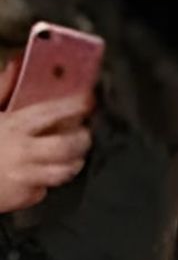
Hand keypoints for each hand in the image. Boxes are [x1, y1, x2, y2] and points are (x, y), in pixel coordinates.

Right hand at [0, 57, 93, 213]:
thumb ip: (2, 88)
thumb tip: (16, 63)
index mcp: (12, 125)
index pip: (50, 112)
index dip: (74, 105)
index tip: (88, 100)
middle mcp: (21, 151)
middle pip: (66, 146)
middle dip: (82, 139)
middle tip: (84, 134)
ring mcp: (25, 176)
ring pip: (65, 171)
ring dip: (73, 162)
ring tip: (72, 155)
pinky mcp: (25, 196)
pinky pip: (48, 188)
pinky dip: (50, 180)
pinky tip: (46, 171)